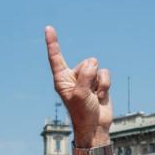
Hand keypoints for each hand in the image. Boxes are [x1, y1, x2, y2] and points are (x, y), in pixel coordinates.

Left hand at [45, 26, 111, 148]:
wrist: (96, 127)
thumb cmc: (83, 113)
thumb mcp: (80, 94)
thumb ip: (85, 76)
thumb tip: (93, 63)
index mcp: (62, 79)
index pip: (56, 57)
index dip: (52, 42)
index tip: (48, 28)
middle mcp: (73, 77)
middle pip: (86, 62)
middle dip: (90, 76)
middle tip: (88, 92)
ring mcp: (86, 79)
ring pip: (97, 67)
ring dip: (99, 83)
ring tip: (94, 96)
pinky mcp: (98, 83)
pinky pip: (105, 74)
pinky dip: (105, 85)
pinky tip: (100, 96)